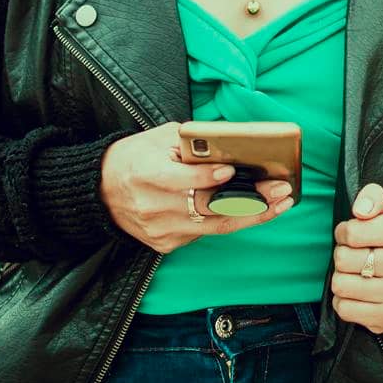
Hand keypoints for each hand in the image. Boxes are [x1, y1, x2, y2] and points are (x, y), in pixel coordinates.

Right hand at [100, 121, 293, 253]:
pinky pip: (204, 233)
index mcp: (146, 173)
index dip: (207, 178)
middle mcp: (152, 206)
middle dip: (250, 199)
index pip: (180, 180)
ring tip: (281, 203)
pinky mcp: (164, 243)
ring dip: (252, 215)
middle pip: (207, 207)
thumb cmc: (136, 157)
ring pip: (213, 226)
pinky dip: (230, 221)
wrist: (101, 190)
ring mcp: (159, 229)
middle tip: (280, 190)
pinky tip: (255, 210)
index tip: (232, 171)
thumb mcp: (159, 138)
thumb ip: (193, 142)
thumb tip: (231, 144)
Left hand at [331, 182, 382, 334]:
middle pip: (343, 260)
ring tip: (355, 274)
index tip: (352, 236)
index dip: (344, 232)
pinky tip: (357, 294)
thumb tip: (360, 210)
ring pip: (341, 286)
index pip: (352, 232)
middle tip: (354, 256)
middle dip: (342, 256)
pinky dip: (344, 301)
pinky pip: (345, 310)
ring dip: (341, 279)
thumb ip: (372, 197)